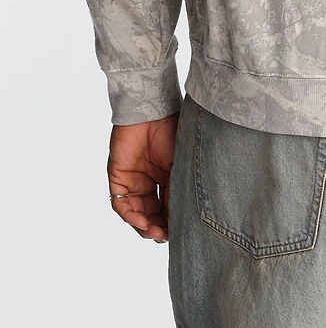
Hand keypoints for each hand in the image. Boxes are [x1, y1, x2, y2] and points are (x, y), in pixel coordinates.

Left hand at [107, 110, 180, 242]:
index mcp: (167, 177)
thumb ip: (177, 190)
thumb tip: (181, 219)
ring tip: (156, 232)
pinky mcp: (118, 178)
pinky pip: (121, 204)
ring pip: (136, 213)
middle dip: (159, 228)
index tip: (182, 233)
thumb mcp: (180, 165)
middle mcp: (149, 182)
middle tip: (167, 237)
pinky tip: (143, 221)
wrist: (151, 111)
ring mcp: (133, 181)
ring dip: (145, 226)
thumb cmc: (171, 131)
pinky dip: (131, 216)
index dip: (173, 221)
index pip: (169, 207)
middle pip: (152, 214)